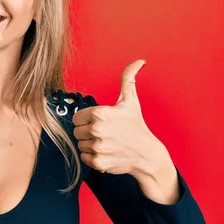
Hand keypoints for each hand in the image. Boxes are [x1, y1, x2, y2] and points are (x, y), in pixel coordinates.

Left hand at [72, 59, 169, 176]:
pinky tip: (105, 152)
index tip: (98, 122)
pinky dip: (92, 157)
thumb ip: (128, 78)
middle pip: (76, 131)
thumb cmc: (136, 126)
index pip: (76, 117)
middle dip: (87, 132)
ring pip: (80, 144)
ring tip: (106, 142)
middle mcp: (97, 130)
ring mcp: (98, 147)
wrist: (147, 154)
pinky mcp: (98, 162)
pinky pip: (84, 157)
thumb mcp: (131, 101)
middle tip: (104, 133)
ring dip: (90, 144)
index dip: (86, 119)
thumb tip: (139, 61)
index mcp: (100, 113)